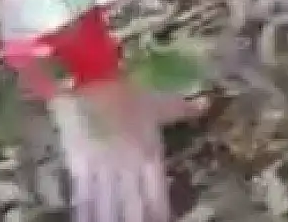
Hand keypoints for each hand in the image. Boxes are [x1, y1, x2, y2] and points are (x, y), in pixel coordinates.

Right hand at [50, 79, 201, 221]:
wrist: (93, 81)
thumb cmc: (130, 94)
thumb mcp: (161, 103)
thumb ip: (185, 110)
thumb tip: (207, 104)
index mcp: (150, 154)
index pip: (156, 193)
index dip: (159, 212)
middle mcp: (127, 165)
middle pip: (132, 205)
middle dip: (135, 221)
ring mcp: (103, 167)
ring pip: (107, 205)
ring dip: (110, 220)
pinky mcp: (79, 165)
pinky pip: (83, 195)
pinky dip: (85, 213)